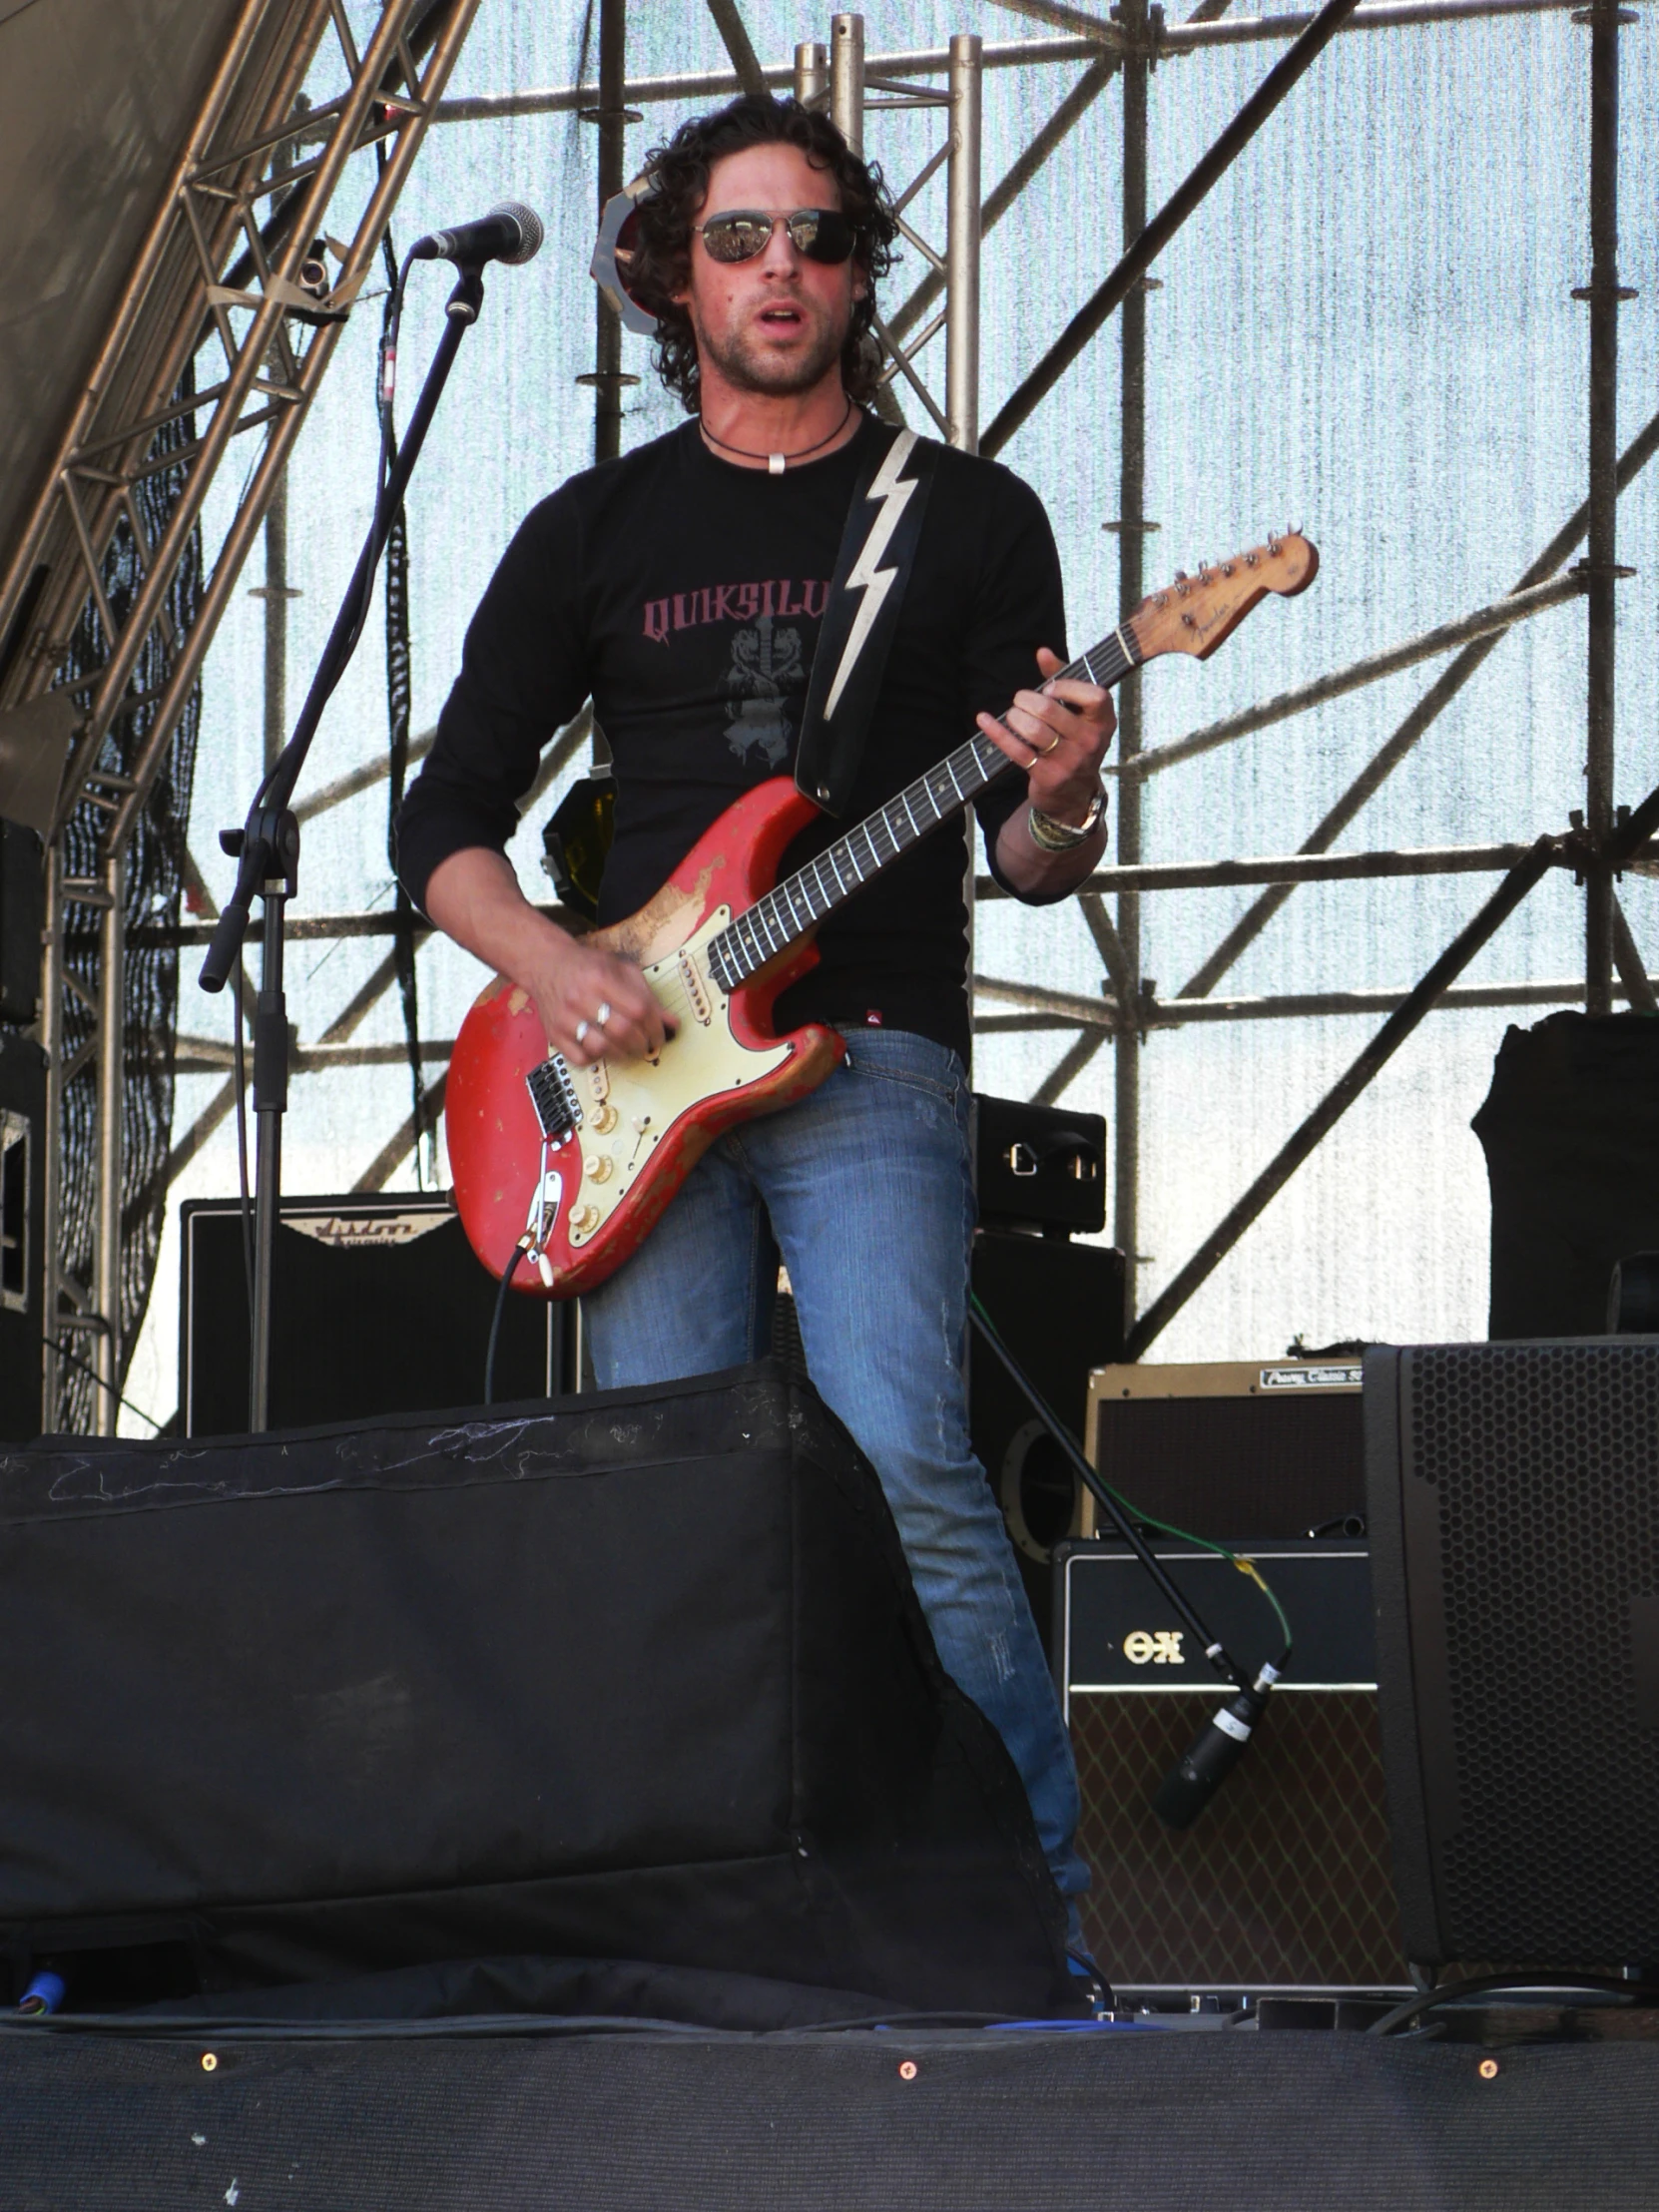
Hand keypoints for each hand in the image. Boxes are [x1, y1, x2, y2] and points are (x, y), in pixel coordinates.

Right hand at [526, 935, 675, 1067]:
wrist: (546, 964)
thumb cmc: (588, 966)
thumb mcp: (621, 969)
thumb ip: (647, 995)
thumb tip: (672, 1023)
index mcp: (601, 977)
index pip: (639, 1010)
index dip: (655, 1027)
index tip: (660, 1035)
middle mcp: (581, 998)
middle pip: (622, 1032)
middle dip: (642, 1044)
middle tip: (647, 1045)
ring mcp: (565, 1018)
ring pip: (602, 1048)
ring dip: (623, 1054)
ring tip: (629, 1049)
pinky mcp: (555, 1034)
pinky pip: (580, 1058)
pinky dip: (597, 1058)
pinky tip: (603, 1049)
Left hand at [976, 646, 1114, 826]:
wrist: (1073, 793)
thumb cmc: (1073, 740)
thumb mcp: (1078, 712)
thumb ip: (1063, 678)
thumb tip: (1042, 651)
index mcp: (1103, 721)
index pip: (1094, 696)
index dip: (1067, 687)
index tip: (1049, 689)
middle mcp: (1091, 742)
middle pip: (1051, 710)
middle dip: (1027, 700)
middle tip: (1020, 700)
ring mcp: (1071, 762)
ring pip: (1034, 730)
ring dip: (1014, 716)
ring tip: (1013, 714)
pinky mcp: (1048, 777)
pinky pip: (1017, 750)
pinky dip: (996, 732)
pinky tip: (984, 719)